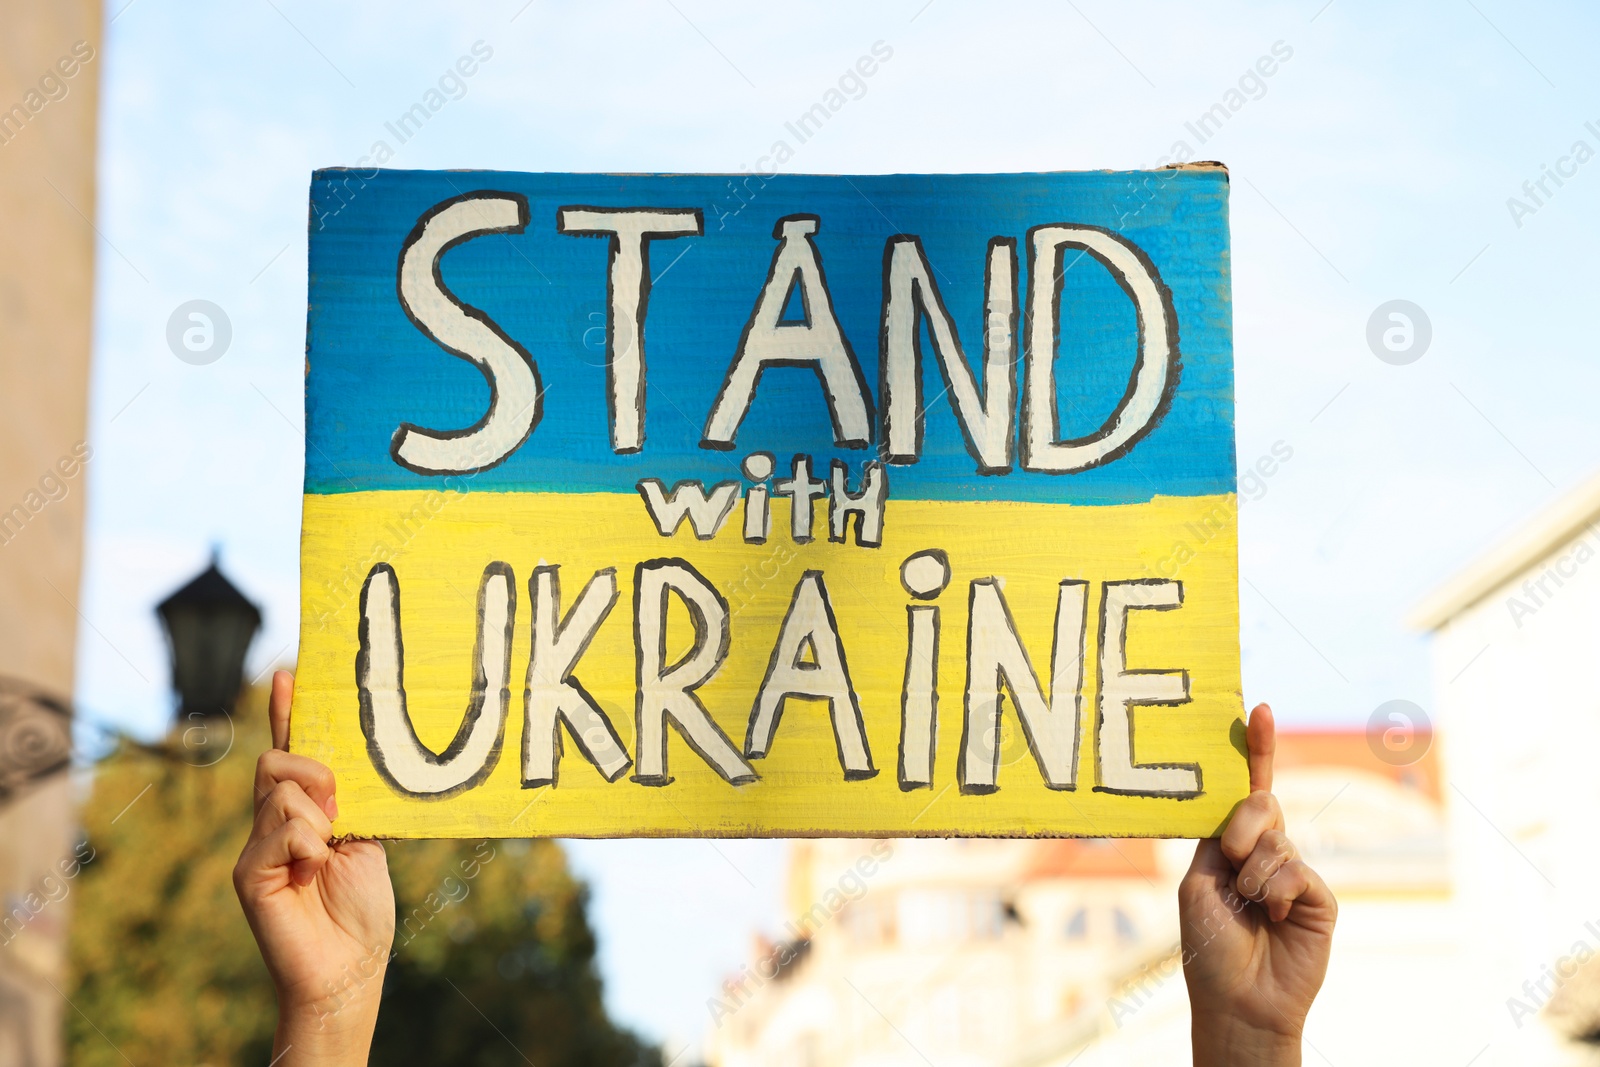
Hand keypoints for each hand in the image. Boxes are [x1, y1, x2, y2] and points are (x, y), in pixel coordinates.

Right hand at [233, 670, 394, 1065]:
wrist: (350, 967)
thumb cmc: (362, 909)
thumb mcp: (367, 839)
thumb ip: (349, 802)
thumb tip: (338, 768)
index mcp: (306, 811)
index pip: (291, 752)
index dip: (288, 712)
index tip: (290, 672)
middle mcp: (274, 823)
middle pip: (279, 760)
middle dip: (315, 772)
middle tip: (339, 810)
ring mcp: (256, 846)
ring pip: (280, 790)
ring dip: (317, 816)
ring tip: (326, 853)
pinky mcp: (247, 872)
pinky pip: (279, 829)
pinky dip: (306, 845)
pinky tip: (312, 871)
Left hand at [1180, 703, 1335, 1066]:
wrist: (1239, 999)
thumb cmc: (1210, 945)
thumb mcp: (1199, 883)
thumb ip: (1222, 840)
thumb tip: (1254, 803)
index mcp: (1229, 845)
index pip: (1244, 791)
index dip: (1254, 750)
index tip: (1258, 708)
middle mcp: (1263, 852)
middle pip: (1261, 804)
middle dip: (1242, 829)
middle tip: (1232, 865)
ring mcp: (1294, 872)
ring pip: (1278, 841)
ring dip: (1254, 877)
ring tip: (1252, 910)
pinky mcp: (1319, 896)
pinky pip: (1298, 870)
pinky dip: (1279, 893)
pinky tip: (1276, 918)